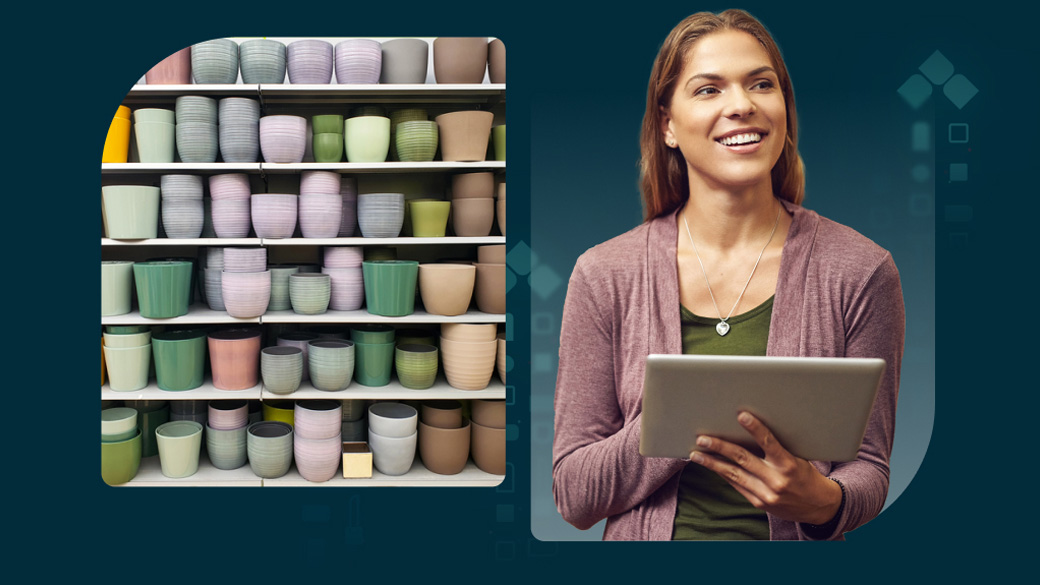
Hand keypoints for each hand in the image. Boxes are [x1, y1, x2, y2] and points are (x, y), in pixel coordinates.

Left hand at [689, 411, 842, 524]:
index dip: (755, 428)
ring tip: (696, 454)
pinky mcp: (758, 503)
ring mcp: (765, 494)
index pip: (769, 442)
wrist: (819, 506)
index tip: (741, 415)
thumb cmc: (807, 475)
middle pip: (742, 459)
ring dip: (712, 463)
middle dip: (720, 447)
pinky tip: (711, 465)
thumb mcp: (799, 457)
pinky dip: (722, 474)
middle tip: (702, 438)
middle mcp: (776, 480)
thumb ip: (778, 447)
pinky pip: (736, 485)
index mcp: (789, 465)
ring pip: (733, 474)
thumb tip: (752, 428)